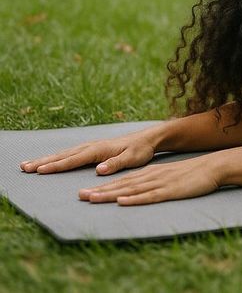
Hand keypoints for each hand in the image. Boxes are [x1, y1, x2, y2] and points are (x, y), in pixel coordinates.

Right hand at [20, 130, 157, 175]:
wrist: (148, 138)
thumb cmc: (141, 150)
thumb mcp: (133, 158)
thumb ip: (116, 164)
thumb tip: (99, 170)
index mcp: (99, 150)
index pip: (74, 159)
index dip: (57, 166)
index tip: (41, 170)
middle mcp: (92, 146)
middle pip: (64, 155)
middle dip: (44, 162)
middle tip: (25, 167)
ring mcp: (91, 146)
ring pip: (65, 153)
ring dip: (47, 159)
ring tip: (29, 165)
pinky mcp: (93, 148)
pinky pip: (70, 153)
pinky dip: (57, 156)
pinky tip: (49, 160)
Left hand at [78, 155, 221, 205]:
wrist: (212, 167)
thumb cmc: (192, 174)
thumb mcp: (168, 176)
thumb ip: (153, 183)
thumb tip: (137, 190)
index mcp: (150, 173)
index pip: (123, 181)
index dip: (103, 187)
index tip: (85, 193)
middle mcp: (151, 177)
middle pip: (122, 185)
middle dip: (100, 191)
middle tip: (80, 196)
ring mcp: (160, 183)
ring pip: (131, 190)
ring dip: (111, 194)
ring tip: (93, 199)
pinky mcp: (170, 191)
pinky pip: (149, 196)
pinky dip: (134, 198)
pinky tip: (123, 201)